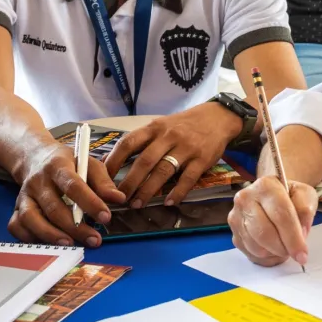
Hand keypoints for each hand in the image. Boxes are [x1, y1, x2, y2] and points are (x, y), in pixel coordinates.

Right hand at [7, 145, 124, 246]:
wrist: (36, 157)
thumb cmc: (68, 163)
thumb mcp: (88, 163)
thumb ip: (104, 181)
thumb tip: (119, 199)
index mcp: (58, 166)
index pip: (73, 185)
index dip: (90, 202)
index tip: (105, 217)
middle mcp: (38, 181)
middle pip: (53, 207)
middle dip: (75, 227)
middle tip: (94, 239)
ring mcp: (25, 195)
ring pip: (31, 218)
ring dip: (51, 235)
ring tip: (71, 244)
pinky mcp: (17, 207)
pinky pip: (17, 226)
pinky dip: (30, 237)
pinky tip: (48, 243)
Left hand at [104, 102, 240, 207]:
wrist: (217, 117)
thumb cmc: (183, 125)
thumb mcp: (161, 126)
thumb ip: (142, 141)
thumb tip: (112, 161)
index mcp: (155, 128)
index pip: (129, 143)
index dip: (114, 161)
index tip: (103, 178)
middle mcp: (169, 136)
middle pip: (145, 161)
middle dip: (130, 182)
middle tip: (119, 199)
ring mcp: (187, 147)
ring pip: (163, 171)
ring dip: (148, 190)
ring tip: (138, 204)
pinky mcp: (202, 158)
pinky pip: (188, 178)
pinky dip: (177, 192)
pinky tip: (168, 202)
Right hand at [229, 175, 315, 266]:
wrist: (272, 196)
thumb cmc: (290, 196)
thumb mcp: (305, 195)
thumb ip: (305, 210)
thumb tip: (300, 234)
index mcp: (265, 185)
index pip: (280, 215)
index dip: (293, 237)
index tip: (302, 254)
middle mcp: (245, 199)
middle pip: (265, 233)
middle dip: (283, 248)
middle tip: (294, 252)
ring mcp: (236, 217)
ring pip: (257, 247)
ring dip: (275, 253)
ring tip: (285, 246)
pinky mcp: (234, 234)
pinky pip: (251, 254)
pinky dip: (266, 257)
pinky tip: (274, 248)